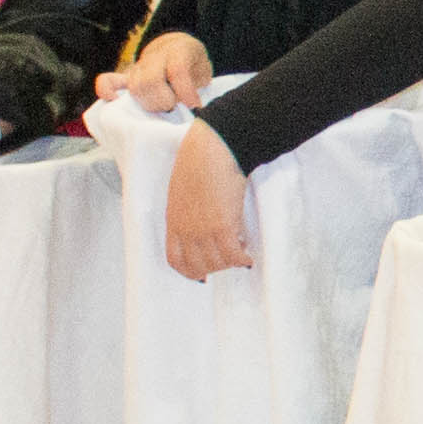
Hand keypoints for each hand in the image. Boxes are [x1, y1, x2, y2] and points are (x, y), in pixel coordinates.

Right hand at [113, 31, 213, 117]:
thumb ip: (198, 84)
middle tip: (173, 107)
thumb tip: (191, 106)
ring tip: (160, 107)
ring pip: (135, 87)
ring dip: (149, 104)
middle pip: (151, 81)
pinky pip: (107, 81)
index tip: (195, 104)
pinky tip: (114, 101)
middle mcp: (155, 56)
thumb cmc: (192, 65)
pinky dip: (107, 91)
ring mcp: (138, 67)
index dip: (185, 91)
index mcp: (178, 50)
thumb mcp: (204, 70)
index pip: (177, 70)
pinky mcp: (125, 77)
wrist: (176, 48)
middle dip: (164, 101)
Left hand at [160, 120, 252, 278]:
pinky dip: (242, 259)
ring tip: (240, 254)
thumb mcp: (183, 189)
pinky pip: (233, 256)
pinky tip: (248, 255)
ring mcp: (203, 231)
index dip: (190, 271)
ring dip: (230, 263)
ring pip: (217, 263)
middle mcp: (186, 230)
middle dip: (214, 268)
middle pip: (198, 266)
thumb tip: (203, 218)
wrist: (213, 150)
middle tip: (228, 261)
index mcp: (173, 220)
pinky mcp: (222, 227)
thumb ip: (188, 209)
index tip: (203, 274)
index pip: (175, 260)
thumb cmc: (200, 160)